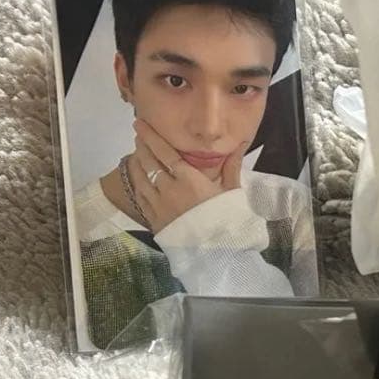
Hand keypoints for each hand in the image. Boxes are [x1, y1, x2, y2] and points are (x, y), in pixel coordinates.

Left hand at [128, 119, 247, 233]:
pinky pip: (140, 197)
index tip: (141, 124)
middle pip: (149, 162)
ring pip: (141, 178)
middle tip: (139, 134)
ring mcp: (159, 206)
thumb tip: (241, 143)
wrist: (218, 255)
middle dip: (142, 146)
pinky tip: (138, 177)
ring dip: (137, 162)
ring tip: (137, 153)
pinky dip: (137, 183)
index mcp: (189, 180)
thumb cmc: (229, 221)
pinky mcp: (154, 220)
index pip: (164, 152)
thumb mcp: (232, 192)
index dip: (151, 137)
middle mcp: (169, 190)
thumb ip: (231, 166)